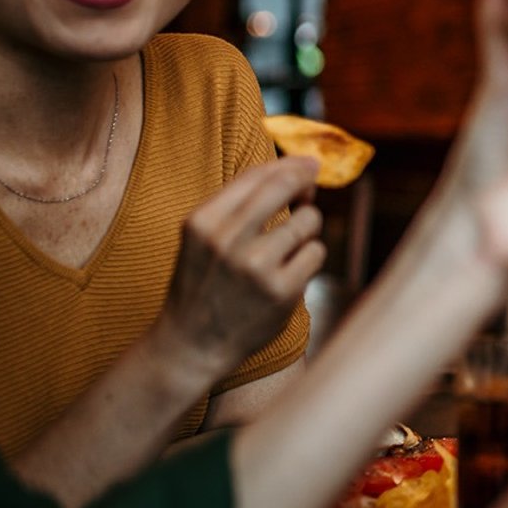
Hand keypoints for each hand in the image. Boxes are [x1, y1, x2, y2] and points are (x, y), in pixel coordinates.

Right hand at [157, 156, 323, 378]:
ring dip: (306, 230)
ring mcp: (255, 266)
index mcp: (203, 221)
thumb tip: (295, 174)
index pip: (256, 176)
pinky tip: (290, 273)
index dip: (288, 164)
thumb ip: (240, 207)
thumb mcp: (203, 239)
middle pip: (284, 186)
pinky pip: (316, 253)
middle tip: (314, 183)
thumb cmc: (203, 285)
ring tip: (288, 248)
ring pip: (309, 221)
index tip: (307, 162)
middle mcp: (227, 239)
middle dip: (305, 180)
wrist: (191, 345)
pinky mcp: (281, 290)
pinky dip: (309, 259)